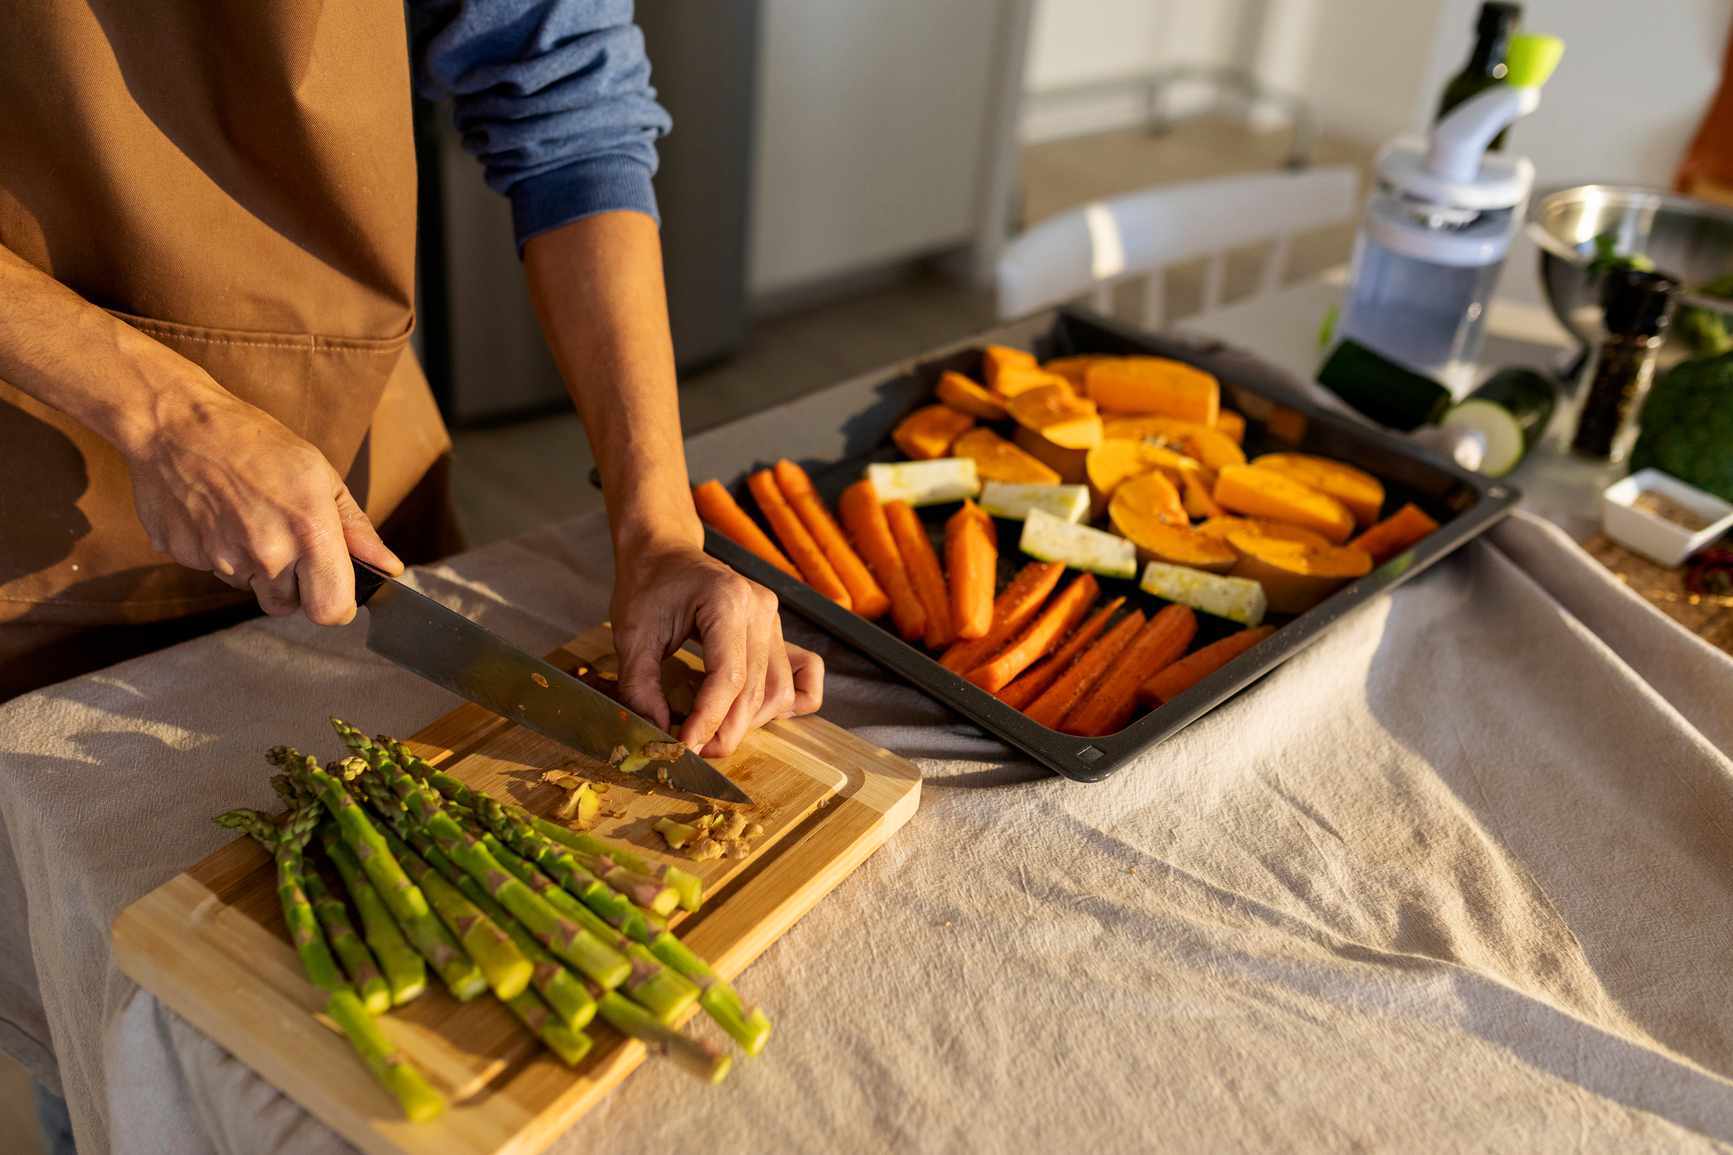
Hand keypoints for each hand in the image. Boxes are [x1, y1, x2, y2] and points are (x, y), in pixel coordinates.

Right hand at [121, 380, 402, 623]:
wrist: (174, 425)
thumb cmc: (254, 442)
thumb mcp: (320, 475)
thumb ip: (356, 530)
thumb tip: (389, 567)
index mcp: (309, 532)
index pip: (332, 611)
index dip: (335, 604)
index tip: (332, 586)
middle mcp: (267, 554)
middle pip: (290, 607)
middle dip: (295, 588)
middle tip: (287, 543)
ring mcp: (222, 559)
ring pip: (252, 588)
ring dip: (256, 566)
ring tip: (248, 517)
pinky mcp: (185, 558)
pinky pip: (215, 571)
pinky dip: (220, 552)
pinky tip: (218, 515)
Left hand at [611, 541, 822, 756]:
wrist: (665, 552)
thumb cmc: (648, 585)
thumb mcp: (631, 633)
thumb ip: (640, 685)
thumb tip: (657, 732)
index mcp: (727, 601)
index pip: (728, 678)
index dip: (707, 720)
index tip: (683, 746)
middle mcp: (760, 609)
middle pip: (756, 691)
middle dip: (726, 731)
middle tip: (693, 752)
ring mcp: (774, 620)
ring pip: (778, 691)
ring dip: (748, 722)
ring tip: (711, 732)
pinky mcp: (777, 630)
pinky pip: (803, 674)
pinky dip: (786, 701)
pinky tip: (754, 712)